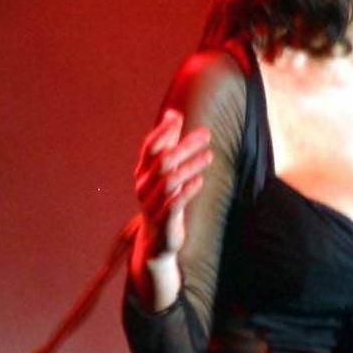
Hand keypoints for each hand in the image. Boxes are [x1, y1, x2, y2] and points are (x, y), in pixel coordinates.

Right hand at [133, 109, 212, 260]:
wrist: (157, 239)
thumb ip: (168, 143)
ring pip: (170, 181)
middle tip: (206, 135)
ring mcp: (151, 203)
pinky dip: (187, 191)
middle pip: (163, 161)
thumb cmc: (163, 198)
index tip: (178, 117)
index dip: (162, 132)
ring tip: (209, 156)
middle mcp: (144, 185)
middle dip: (185, 146)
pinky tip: (200, 181)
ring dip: (191, 166)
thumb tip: (172, 113)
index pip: (149, 147)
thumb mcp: (164, 171)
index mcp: (143, 171)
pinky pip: (174, 203)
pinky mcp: (163, 220)